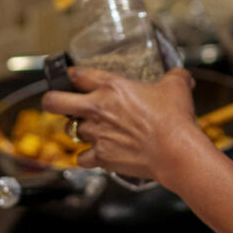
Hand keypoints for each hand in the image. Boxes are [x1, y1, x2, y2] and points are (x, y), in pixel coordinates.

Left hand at [40, 67, 200, 180]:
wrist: (176, 151)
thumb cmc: (175, 119)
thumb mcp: (176, 87)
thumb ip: (175, 76)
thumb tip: (182, 76)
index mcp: (112, 86)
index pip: (77, 75)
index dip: (70, 75)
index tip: (70, 77)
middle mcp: (98, 108)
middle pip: (54, 102)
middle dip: (50, 101)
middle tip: (55, 103)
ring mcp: (97, 134)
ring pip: (70, 130)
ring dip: (78, 130)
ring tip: (90, 130)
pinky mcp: (101, 157)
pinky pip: (81, 158)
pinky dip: (86, 157)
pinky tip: (95, 154)